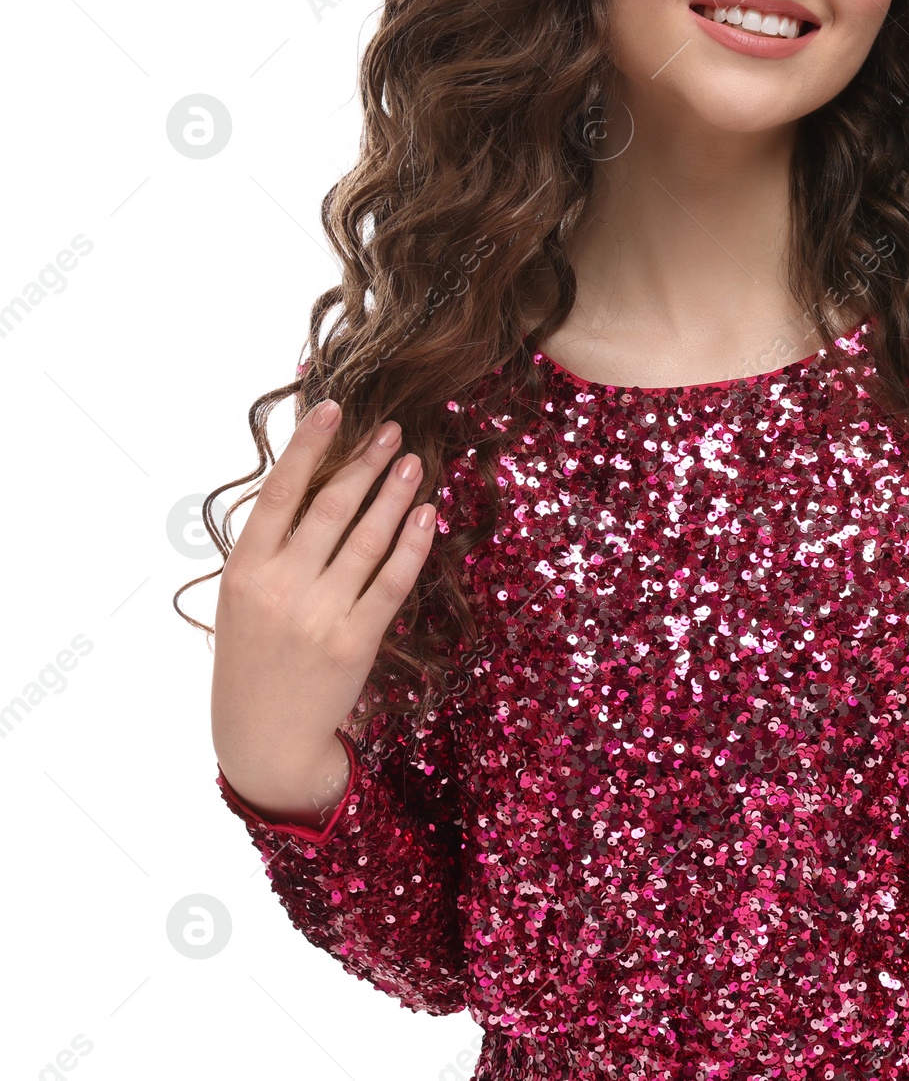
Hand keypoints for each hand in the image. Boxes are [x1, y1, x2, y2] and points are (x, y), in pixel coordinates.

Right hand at [210, 400, 438, 822]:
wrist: (264, 739)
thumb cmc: (253, 658)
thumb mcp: (241, 599)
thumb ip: (269, 546)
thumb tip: (306, 479)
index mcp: (243, 570)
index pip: (279, 492)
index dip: (307, 446)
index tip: (334, 408)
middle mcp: (280, 587)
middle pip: (331, 507)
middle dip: (365, 463)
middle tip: (392, 431)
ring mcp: (319, 614)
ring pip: (367, 538)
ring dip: (395, 494)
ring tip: (413, 462)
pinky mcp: (355, 640)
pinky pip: (393, 580)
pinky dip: (413, 543)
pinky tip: (427, 514)